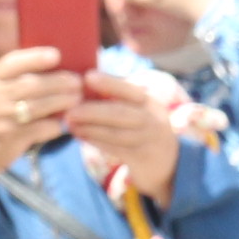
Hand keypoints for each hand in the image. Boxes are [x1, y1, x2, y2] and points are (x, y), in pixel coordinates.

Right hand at [0, 47, 82, 187]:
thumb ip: (14, 80)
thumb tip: (53, 67)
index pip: (12, 62)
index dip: (35, 57)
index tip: (56, 55)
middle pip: (31, 84)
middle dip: (58, 82)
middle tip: (77, 82)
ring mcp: (1, 117)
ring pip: (37, 106)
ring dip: (61, 102)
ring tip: (77, 99)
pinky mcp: (11, 137)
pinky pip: (39, 129)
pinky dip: (55, 126)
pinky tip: (63, 124)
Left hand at [63, 69, 183, 206]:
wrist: (169, 162)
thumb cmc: (143, 129)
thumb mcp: (139, 110)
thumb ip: (118, 97)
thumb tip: (83, 81)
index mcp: (150, 102)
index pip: (130, 90)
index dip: (109, 83)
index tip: (87, 76)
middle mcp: (153, 120)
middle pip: (120, 113)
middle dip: (92, 111)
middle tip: (69, 110)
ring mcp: (149, 140)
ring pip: (116, 133)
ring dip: (90, 129)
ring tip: (70, 125)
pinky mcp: (142, 158)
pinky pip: (115, 149)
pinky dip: (95, 142)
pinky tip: (80, 136)